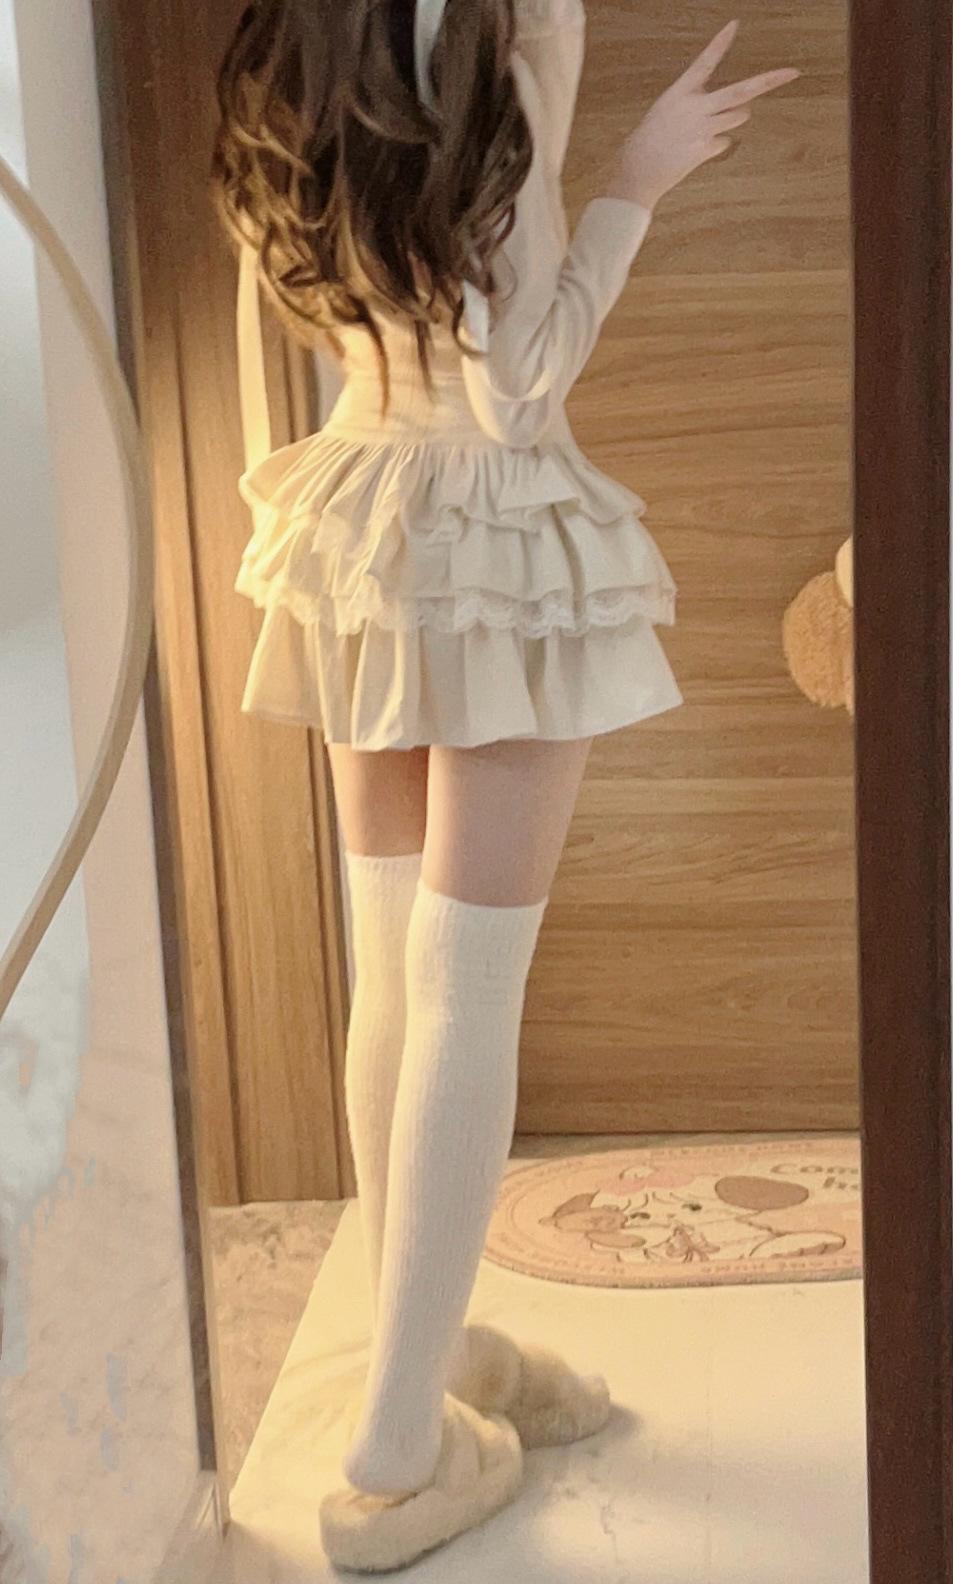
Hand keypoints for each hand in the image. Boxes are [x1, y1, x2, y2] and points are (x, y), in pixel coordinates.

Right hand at [604, 20, 799, 211]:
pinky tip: (695, 149)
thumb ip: (698, 103)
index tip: (734, 25)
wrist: (637, 171)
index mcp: (680, 91)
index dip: (720, 43)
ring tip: (708, 126)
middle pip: (741, 91)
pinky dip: (715, 145)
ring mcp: (702, 129)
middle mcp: (694, 106)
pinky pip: (724, 141)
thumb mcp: (668, 110)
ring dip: (734, 118)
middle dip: (769, 82)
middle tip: (792, 73)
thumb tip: (736, 108)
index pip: (705, 61)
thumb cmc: (650, 139)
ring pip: (738, 116)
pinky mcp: (705, 150)